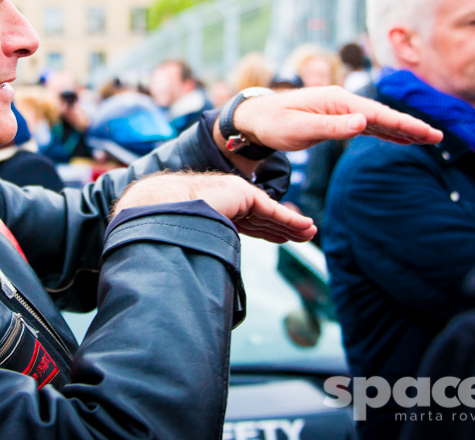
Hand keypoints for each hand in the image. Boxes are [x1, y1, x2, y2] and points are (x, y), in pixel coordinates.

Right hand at [113, 171, 316, 242]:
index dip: (267, 230)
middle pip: (263, 217)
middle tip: (304, 235)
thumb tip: (201, 279)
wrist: (163, 207)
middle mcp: (228, 199)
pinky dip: (291, 219)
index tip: (283, 238)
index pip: (248, 222)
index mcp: (217, 209)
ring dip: (293, 225)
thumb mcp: (196, 237)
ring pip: (271, 214)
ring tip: (311, 232)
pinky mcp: (243, 193)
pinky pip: (272, 210)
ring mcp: (236, 194)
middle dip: (284, 227)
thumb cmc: (171, 227)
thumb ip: (207, 248)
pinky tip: (305, 226)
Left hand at [225, 86, 442, 152]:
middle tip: (438, 138)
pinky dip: (386, 132)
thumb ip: (332, 127)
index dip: (404, 124)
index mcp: (337, 101)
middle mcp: (342, 102)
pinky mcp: (337, 119)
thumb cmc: (274, 124)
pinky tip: (400, 139)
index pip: (377, 114)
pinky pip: (367, 125)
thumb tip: (363, 123)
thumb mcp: (300, 129)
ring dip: (402, 130)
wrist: (255, 118)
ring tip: (428, 139)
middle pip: (384, 115)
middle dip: (411, 126)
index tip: (427, 133)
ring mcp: (341, 109)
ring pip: (378, 120)